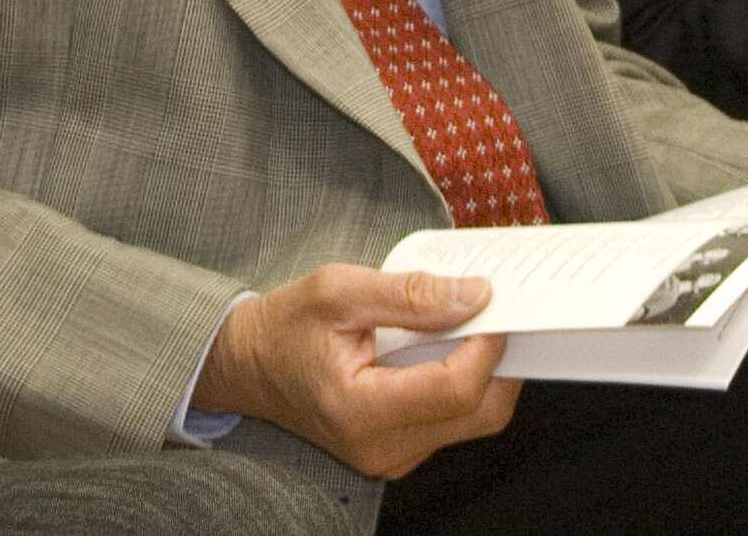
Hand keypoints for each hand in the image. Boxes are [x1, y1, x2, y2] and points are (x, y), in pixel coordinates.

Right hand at [194, 265, 518, 479]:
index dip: (487, 345)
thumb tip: (473, 295)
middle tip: (495, 314)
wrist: (248, 365)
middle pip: (479, 413)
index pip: (455, 389)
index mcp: (360, 409)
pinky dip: (463, 386)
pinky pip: (453, 424)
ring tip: (467, 326)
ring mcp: (390, 457)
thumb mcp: (340, 289)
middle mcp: (380, 447)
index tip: (492, 305)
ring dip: (484, 373)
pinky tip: (445, 350)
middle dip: (499, 361)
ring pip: (474, 421)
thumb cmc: (285, 327)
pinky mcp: (396, 452)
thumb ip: (410, 294)